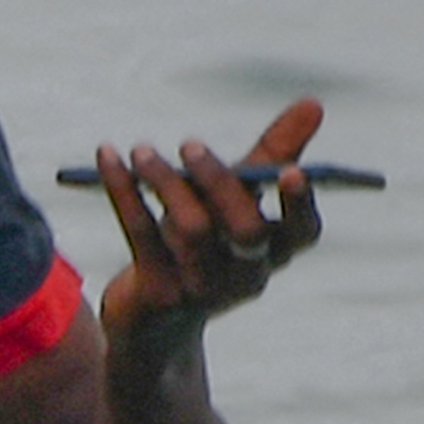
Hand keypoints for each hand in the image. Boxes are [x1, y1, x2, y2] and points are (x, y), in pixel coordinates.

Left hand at [87, 97, 329, 343]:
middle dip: (219, 182)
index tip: (291, 171)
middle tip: (190, 143)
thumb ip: (273, 154)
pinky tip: (108, 155)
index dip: (300, 204)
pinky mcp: (160, 294)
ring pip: (191, 230)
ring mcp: (205, 290)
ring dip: (165, 181)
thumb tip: (314, 103)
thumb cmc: (206, 245)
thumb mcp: (237, 200)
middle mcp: (248, 276)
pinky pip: (142, 235)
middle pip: (246, 230)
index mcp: (276, 252)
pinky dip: (124, 191)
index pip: (304, 232)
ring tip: (141, 150)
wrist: (154, 321)